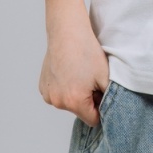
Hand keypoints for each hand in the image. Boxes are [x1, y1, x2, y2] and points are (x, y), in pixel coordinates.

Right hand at [39, 11, 110, 125]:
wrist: (67, 32)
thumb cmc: (87, 52)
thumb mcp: (106, 77)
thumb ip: (109, 100)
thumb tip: (108, 111)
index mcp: (74, 102)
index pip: (93, 120)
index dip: (100, 108)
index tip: (101, 92)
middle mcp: (57, 102)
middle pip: (80, 112)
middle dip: (88, 101)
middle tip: (91, 80)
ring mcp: (48, 94)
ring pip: (68, 104)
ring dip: (76, 95)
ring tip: (79, 74)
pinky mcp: (43, 87)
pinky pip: (58, 95)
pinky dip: (65, 88)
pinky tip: (69, 72)